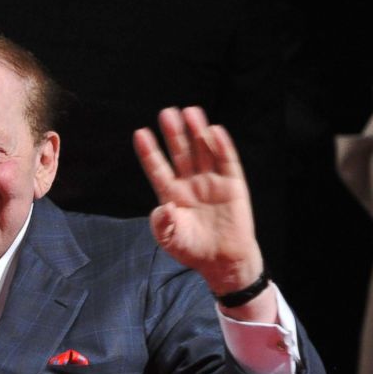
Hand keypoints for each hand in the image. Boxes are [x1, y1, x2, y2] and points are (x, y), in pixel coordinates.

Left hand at [133, 106, 263, 294]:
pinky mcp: (232, 185)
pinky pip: (226, 162)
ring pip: (202, 151)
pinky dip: (221, 146)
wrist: (222, 261)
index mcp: (171, 194)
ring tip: (190, 112)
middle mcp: (190, 183)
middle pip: (180, 153)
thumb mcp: (169, 239)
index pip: (157, 168)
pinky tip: (213, 131)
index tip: (140, 133)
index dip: (149, 152)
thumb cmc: (192, 249)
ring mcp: (211, 182)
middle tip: (166, 113)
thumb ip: (162, 224)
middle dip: (173, 134)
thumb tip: (162, 207)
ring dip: (197, 132)